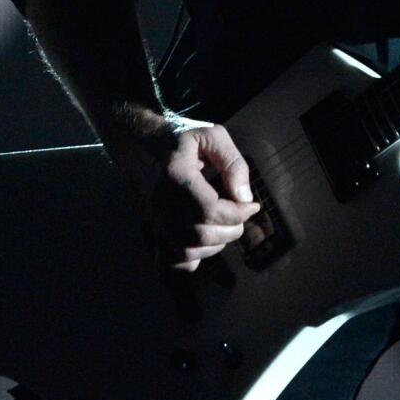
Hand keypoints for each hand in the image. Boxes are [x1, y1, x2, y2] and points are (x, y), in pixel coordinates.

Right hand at [102, 109, 259, 272]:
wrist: (148, 148)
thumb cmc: (184, 141)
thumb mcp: (213, 137)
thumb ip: (233, 163)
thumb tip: (245, 197)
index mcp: (175, 176)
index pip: (209, 209)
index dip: (237, 212)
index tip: (252, 205)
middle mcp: (161, 204)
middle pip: (201, 235)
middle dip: (231, 228)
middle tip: (240, 213)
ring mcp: (155, 222)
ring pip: (190, 251)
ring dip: (217, 242)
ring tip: (225, 222)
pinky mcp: (155, 234)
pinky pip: (172, 262)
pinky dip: (194, 259)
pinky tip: (206, 242)